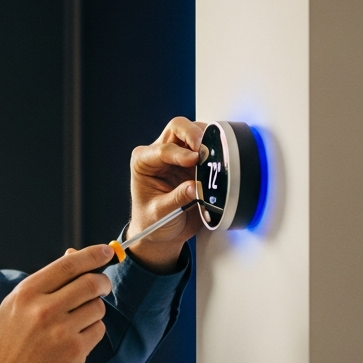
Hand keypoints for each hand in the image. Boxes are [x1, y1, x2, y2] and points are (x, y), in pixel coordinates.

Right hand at [0, 245, 113, 362]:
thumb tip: (75, 253)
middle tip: (103, 286)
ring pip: (98, 307)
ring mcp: (61, 332)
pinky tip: (74, 338)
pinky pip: (98, 330)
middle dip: (103, 282)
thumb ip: (48, 278)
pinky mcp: (74, 352)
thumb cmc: (13, 335)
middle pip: (91, 283)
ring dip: (94, 310)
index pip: (68, 265)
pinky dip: (92, 331)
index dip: (92, 255)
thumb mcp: (19, 301)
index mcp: (29, 292)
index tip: (107, 251)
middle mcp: (44, 310)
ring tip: (77, 319)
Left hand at [126, 116, 207, 271]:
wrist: (161, 234)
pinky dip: (215, 149)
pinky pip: (207, 147)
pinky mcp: (195, 162)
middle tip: (204, 149)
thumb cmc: (152, 222)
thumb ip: (177, 199)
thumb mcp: (160, 214)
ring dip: (206, 140)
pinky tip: (218, 160)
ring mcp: (179, 155)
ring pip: (194, 133)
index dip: (179, 153)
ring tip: (213, 155)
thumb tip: (195, 186)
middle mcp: (159, 153)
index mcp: (143, 161)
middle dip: (193, 134)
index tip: (193, 160)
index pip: (163, 148)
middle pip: (177, 128)